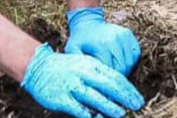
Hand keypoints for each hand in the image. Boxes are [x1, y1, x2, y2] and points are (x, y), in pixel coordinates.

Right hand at [21, 44, 144, 117]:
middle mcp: (82, 73)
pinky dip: (89, 115)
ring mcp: (71, 85)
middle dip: (125, 97)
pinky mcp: (61, 98)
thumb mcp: (84, 64)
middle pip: (108, 85)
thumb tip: (120, 92)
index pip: (115, 76)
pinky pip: (78, 109)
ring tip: (121, 114)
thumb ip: (100, 76)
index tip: (138, 99)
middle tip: (137, 106)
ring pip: (94, 97)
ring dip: (109, 107)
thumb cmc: (66, 67)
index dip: (128, 89)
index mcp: (91, 64)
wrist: (38, 66)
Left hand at [64, 8, 140, 75]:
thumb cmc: (79, 39)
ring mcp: (123, 36)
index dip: (108, 80)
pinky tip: (121, 62)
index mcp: (102, 45)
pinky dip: (130, 61)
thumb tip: (82, 79)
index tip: (104, 84)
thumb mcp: (72, 50)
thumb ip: (77, 64)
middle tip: (111, 80)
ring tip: (115, 72)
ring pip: (130, 62)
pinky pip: (135, 54)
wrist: (87, 21)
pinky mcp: (128, 34)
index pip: (111, 70)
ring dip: (125, 70)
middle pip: (123, 67)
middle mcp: (115, 39)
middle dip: (118, 77)